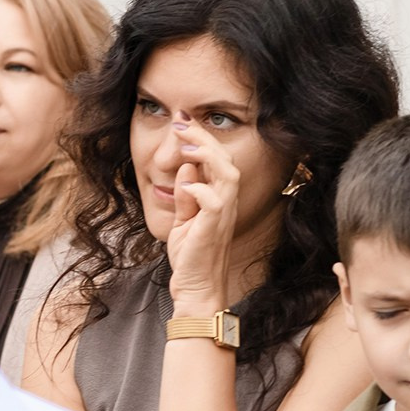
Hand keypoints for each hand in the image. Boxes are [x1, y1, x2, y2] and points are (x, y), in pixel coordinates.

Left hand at [163, 116, 240, 314]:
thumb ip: (186, 196)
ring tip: (187, 144)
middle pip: (224, 160)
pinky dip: (200, 188)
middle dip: (204, 137)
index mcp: (219, 198)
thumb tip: (185, 169)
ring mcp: (223, 215)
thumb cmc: (191, 257)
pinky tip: (186, 183)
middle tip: (182, 122)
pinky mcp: (213, 228)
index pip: (216, 161)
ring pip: (227, 175)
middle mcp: (226, 203)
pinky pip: (214, 201)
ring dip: (207, 156)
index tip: (183, 122)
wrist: (196, 288)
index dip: (202, 139)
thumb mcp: (184, 220)